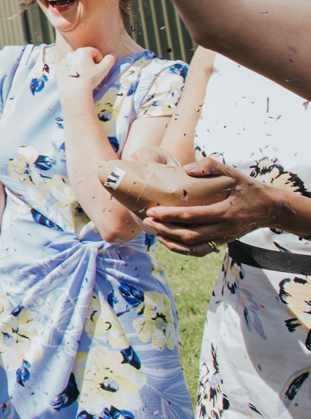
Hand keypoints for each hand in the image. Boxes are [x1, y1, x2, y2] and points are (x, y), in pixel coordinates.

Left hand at [52, 46, 115, 100]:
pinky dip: (72, 72)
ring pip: (75, 62)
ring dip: (80, 67)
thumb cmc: (89, 79)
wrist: (74, 92)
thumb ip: (110, 60)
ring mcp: (63, 61)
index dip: (100, 60)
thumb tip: (112, 55)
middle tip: (92, 73)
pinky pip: (67, 68)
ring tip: (83, 77)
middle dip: (90, 63)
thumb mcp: (103, 69)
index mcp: (82, 51)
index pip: (95, 52)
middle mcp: (71, 53)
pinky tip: (75, 79)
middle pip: (85, 56)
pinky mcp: (58, 69)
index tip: (99, 69)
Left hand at [144, 157, 294, 252]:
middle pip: (189, 235)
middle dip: (165, 229)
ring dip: (171, 241)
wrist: (271, 208)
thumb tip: (186, 169)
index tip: (152, 210)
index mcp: (225, 212)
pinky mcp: (223, 242)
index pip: (192, 216)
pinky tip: (169, 241)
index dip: (170, 215)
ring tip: (154, 231)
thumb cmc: (250, 188)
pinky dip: (183, 249)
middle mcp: (223, 229)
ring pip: (194, 246)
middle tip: (147, 220)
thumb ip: (211, 167)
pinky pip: (201, 251)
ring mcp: (223, 238)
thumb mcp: (234, 173)